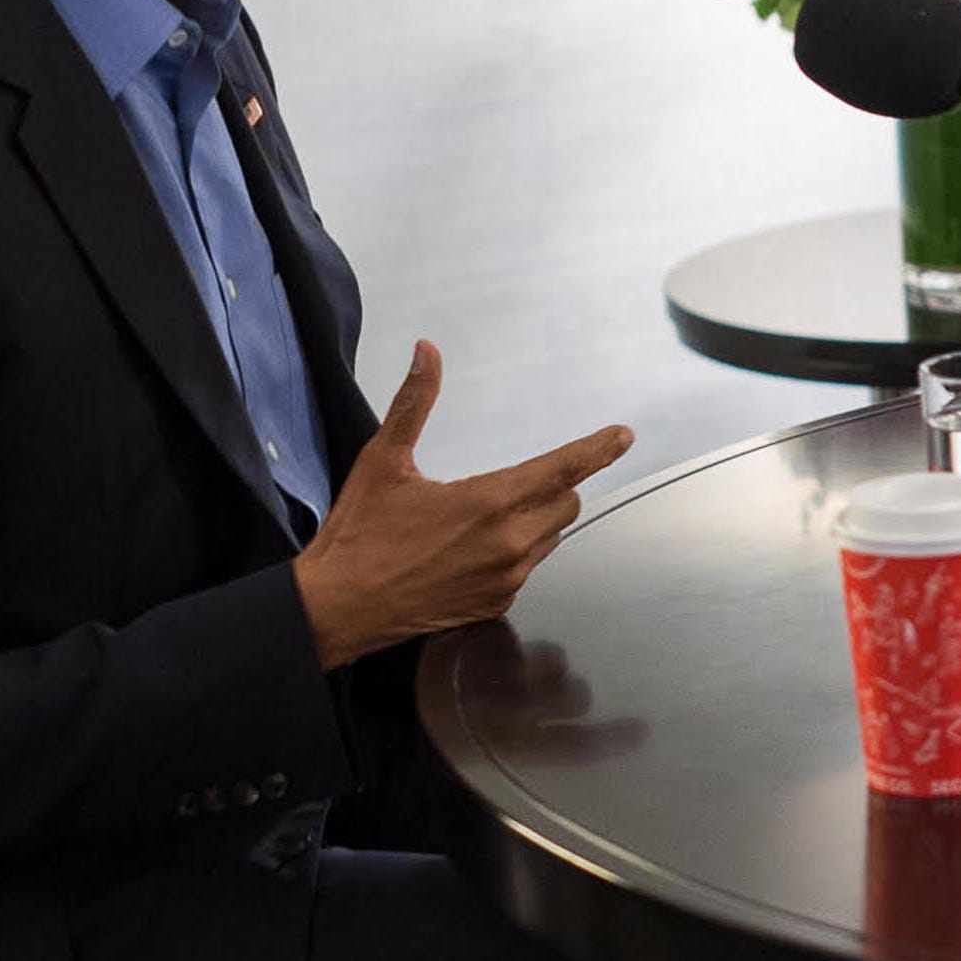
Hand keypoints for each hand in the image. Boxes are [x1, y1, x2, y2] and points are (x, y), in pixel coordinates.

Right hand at [293, 342, 633, 668]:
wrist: (338, 608)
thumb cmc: (360, 533)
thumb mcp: (384, 460)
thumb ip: (415, 403)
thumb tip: (427, 352)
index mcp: (490, 502)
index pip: (564, 469)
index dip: (598, 449)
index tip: (622, 436)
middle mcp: (510, 544)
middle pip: (566, 503)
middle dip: (554, 485)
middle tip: (514, 480)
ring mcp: (506, 580)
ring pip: (550, 538)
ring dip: (535, 520)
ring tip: (482, 518)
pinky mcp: (496, 605)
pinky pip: (526, 570)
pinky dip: (513, 554)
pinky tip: (471, 551)